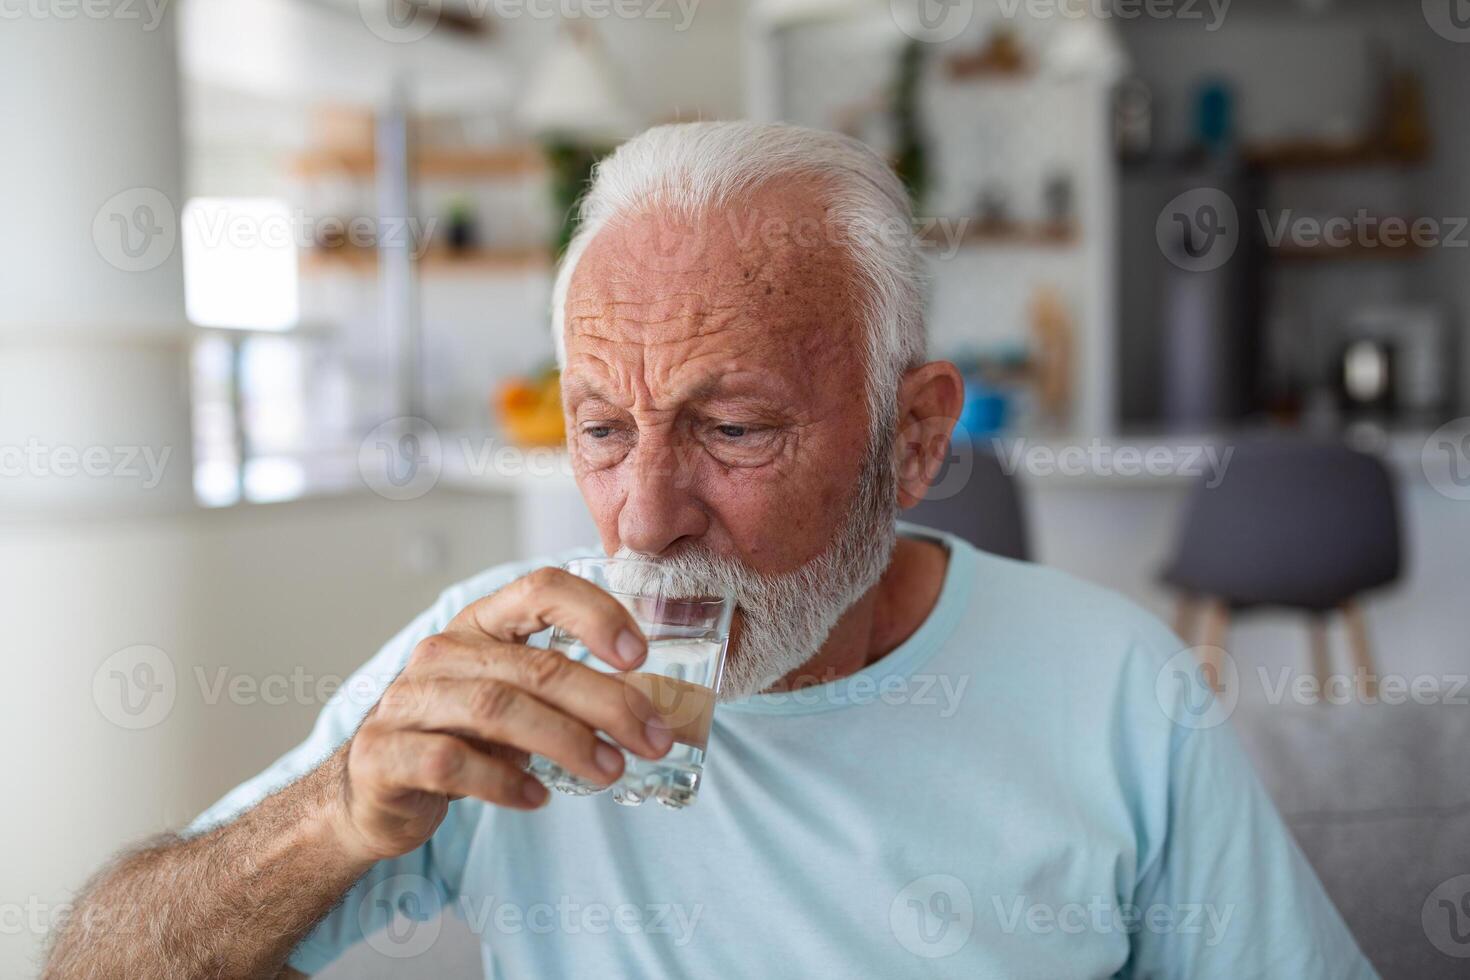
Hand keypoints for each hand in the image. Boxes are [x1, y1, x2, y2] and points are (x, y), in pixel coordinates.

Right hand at [332, 567, 673, 861]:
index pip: (540, 589)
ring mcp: (408, 702)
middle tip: (653, 737)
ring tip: (611, 769)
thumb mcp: (512, 700)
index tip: (639, 656)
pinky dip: (505, 782)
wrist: (372, 793)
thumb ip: (563, 691)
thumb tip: (649, 708)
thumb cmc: (458, 737)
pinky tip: (538, 796)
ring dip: (567, 742)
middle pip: (536, 666)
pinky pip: (454, 763)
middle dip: (606, 702)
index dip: (595, 613)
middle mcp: (442, 653)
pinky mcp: (385, 754)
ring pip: (499, 710)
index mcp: (479, 625)